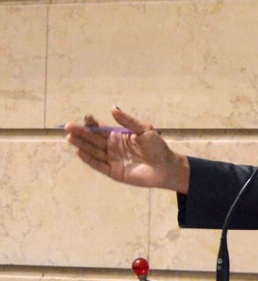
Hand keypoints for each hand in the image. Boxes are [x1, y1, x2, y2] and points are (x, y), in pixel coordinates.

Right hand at [64, 107, 189, 192]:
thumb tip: (113, 108)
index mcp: (119, 136)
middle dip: (81, 133)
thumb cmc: (157, 147)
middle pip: (94, 139)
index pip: (102, 129)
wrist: (166, 167)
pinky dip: (89, 159)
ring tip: (69, 137)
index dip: (93, 124)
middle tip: (68, 126)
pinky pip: (98, 165)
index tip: (87, 117)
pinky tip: (79, 152)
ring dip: (81, 144)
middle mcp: (113, 147)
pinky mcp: (114, 172)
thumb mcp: (144, 130)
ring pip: (94, 151)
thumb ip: (127, 121)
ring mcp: (112, 160)